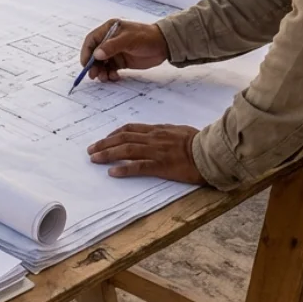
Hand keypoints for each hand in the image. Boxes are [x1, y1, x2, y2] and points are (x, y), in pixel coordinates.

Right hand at [79, 18, 168, 82]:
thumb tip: (96, 55)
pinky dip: (109, 74)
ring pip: (102, 63)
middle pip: (95, 54)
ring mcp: (115, 52)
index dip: (87, 52)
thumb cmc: (146, 37)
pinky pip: (110, 69)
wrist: (164, 45)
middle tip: (94, 75)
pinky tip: (114, 77)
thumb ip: (111, 47)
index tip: (86, 64)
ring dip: (101, 71)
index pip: (92, 41)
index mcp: (109, 30)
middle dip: (93, 65)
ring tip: (104, 78)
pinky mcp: (121, 62)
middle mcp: (110, 41)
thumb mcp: (128, 40)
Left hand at [87, 123, 204, 182]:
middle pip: (123, 138)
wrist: (211, 151)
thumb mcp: (180, 131)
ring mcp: (156, 151)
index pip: (131, 129)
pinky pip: (138, 166)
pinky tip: (112, 172)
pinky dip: (124, 168)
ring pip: (126, 149)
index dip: (114, 134)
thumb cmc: (200, 142)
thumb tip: (157, 134)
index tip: (105, 139)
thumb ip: (166, 133)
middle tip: (91, 150)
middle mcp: (154, 138)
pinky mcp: (161, 166)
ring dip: (107, 153)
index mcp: (158, 130)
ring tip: (94, 158)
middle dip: (104, 143)